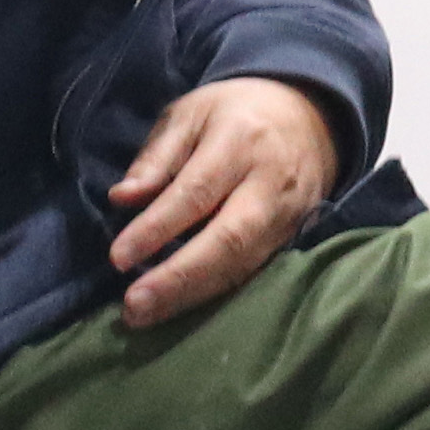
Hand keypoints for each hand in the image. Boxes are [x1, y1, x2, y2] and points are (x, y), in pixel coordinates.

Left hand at [106, 77, 339, 328]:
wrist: (311, 117)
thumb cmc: (235, 113)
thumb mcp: (190, 114)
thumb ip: (156, 157)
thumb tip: (121, 198)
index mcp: (240, 141)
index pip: (196, 192)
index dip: (157, 228)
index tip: (118, 258)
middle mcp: (269, 183)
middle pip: (228, 239)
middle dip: (178, 277)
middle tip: (134, 305)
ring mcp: (287, 216)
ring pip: (242, 264)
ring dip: (193, 296)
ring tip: (147, 316)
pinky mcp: (292, 238)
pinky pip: (252, 271)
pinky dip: (215, 293)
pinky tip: (179, 307)